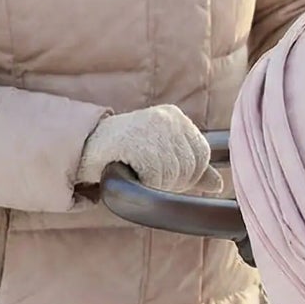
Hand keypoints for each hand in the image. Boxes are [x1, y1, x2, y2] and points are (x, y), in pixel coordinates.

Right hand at [76, 106, 219, 193]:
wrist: (85, 148)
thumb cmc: (126, 154)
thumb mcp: (164, 157)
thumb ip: (192, 168)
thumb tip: (218, 186)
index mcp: (177, 117)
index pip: (202, 155)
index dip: (188, 174)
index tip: (165, 175)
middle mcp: (168, 117)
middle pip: (190, 166)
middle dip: (172, 181)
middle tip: (148, 174)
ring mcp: (152, 127)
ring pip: (174, 174)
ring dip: (156, 184)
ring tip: (138, 172)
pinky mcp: (137, 140)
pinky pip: (156, 177)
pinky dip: (144, 183)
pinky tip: (130, 172)